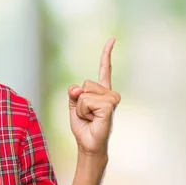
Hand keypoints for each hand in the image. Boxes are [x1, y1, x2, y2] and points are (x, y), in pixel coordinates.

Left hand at [68, 38, 120, 159]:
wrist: (88, 144)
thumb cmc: (83, 127)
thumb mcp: (73, 107)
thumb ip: (73, 94)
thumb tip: (76, 87)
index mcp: (101, 91)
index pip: (104, 69)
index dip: (107, 54)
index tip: (112, 39)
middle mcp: (109, 93)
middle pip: (84, 84)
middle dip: (78, 100)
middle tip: (86, 114)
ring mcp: (111, 99)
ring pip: (84, 93)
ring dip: (80, 107)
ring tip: (89, 118)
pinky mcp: (109, 106)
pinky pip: (86, 101)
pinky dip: (83, 111)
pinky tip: (93, 119)